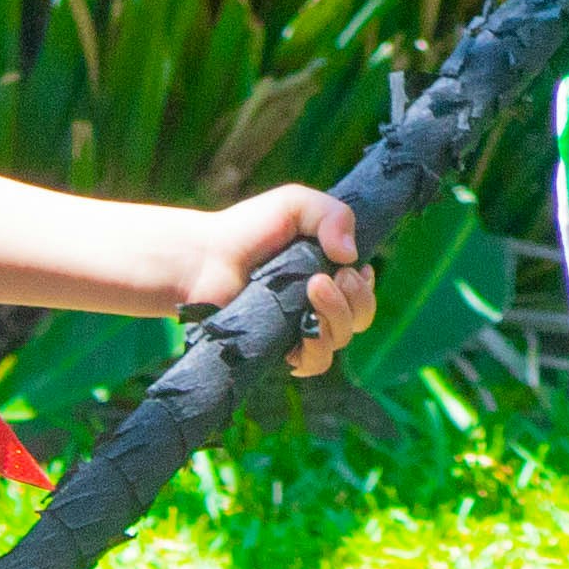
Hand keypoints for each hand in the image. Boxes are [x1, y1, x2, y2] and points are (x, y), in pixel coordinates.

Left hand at [181, 185, 375, 374]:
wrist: (203, 259)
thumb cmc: (247, 230)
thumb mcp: (295, 204)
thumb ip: (334, 214)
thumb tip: (351, 256)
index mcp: (326, 273)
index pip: (363, 291)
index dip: (365, 283)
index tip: (351, 266)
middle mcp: (316, 305)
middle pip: (361, 317)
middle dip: (355, 297)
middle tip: (325, 276)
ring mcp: (299, 330)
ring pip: (341, 339)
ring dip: (336, 315)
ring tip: (311, 288)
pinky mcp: (279, 350)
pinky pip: (314, 363)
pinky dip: (317, 348)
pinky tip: (304, 328)